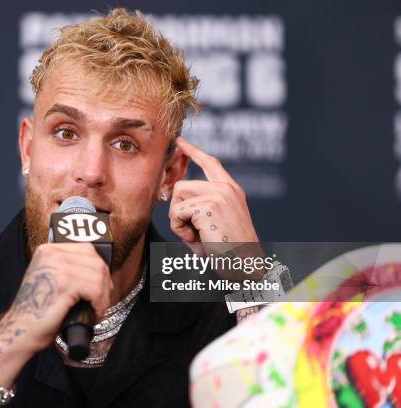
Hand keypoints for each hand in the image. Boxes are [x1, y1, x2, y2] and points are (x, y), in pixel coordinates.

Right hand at [0, 243, 112, 353]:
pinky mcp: (64, 285)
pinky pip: (96, 290)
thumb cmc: (36, 311)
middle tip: (102, 300)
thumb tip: (98, 271)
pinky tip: (94, 313)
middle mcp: (51, 254)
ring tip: (97, 309)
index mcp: (47, 250)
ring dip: (103, 296)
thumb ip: (67, 269)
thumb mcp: (49, 279)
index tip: (104, 283)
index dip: (100, 267)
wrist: (20, 331)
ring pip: (98, 276)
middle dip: (104, 282)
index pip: (86, 248)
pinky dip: (100, 304)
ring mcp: (57, 268)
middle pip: (95, 261)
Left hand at [169, 137, 262, 278]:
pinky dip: (179, 229)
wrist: (246, 266)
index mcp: (232, 190)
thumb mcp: (216, 223)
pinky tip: (196, 239)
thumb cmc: (230, 252)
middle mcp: (226, 188)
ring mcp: (218, 194)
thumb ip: (199, 207)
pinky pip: (176, 212)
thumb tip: (174, 196)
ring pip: (177, 196)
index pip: (210, 163)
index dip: (193, 151)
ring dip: (178, 219)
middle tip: (189, 231)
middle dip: (177, 209)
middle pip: (181, 185)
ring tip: (195, 236)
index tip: (180, 142)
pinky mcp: (208, 205)